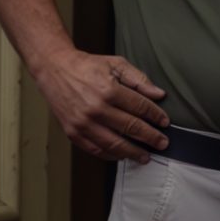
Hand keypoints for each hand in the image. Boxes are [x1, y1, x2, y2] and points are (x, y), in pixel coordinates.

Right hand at [34, 49, 169, 161]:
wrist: (55, 69)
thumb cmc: (86, 66)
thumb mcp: (115, 64)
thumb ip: (138, 79)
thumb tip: (159, 94)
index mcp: (108, 89)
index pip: (140, 107)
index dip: (156, 116)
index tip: (164, 122)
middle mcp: (96, 108)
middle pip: (131, 128)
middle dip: (150, 137)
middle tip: (162, 143)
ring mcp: (83, 123)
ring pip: (114, 144)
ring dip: (133, 152)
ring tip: (145, 156)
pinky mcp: (73, 133)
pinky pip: (96, 150)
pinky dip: (111, 155)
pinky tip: (122, 155)